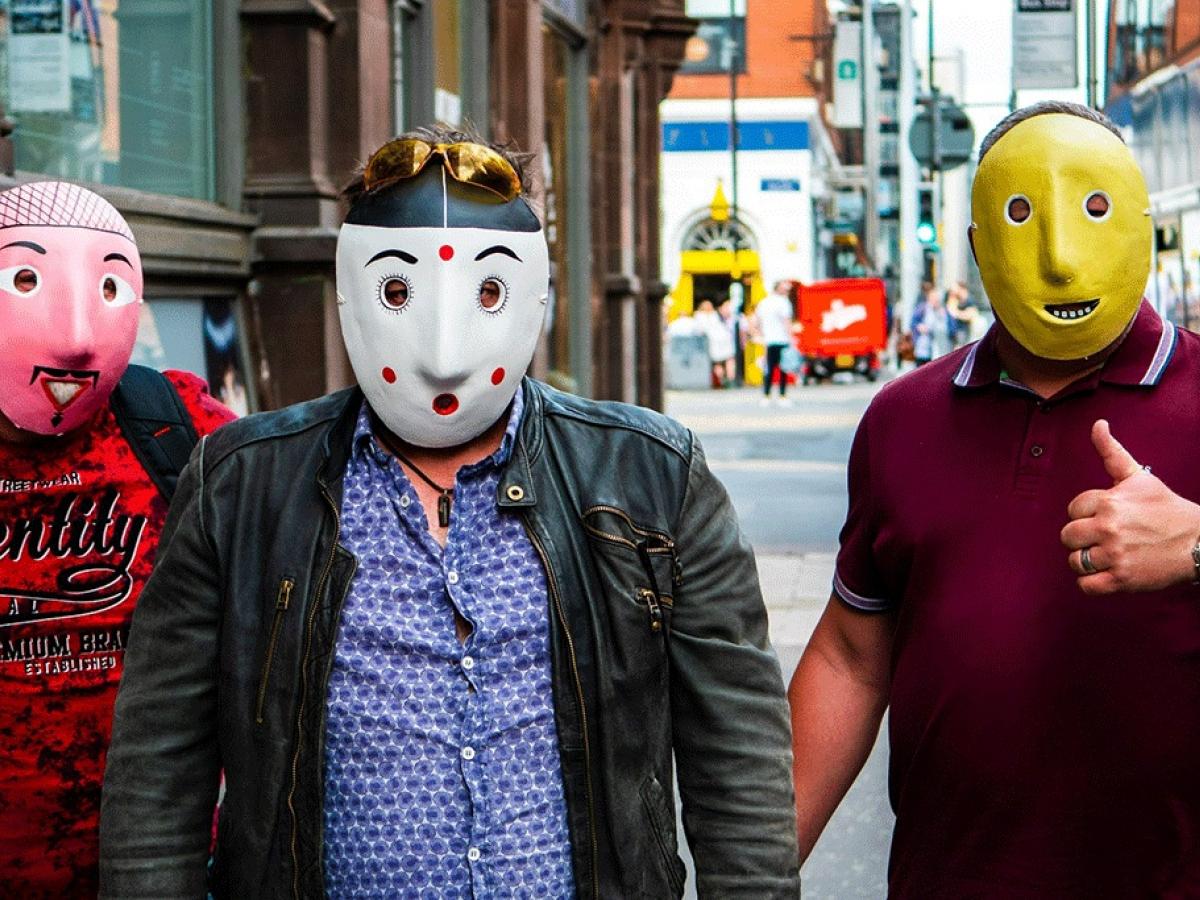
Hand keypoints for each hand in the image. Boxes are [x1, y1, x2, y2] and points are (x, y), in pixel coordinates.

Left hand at [1061, 420, 1199, 593]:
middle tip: (1104, 538)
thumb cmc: (1166, 509)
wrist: (1199, 543)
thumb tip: (1098, 424)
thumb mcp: (1139, 477)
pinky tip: (1107, 573)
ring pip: (1075, 561)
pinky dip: (1092, 583)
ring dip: (1087, 561)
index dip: (1087, 514)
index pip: (1073, 509)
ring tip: (1106, 555)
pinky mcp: (1122, 579)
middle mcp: (1109, 527)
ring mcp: (1115, 554)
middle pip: (1068, 536)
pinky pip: (1086, 586)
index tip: (1105, 517)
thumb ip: (1111, 452)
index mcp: (1109, 502)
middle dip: (1082, 538)